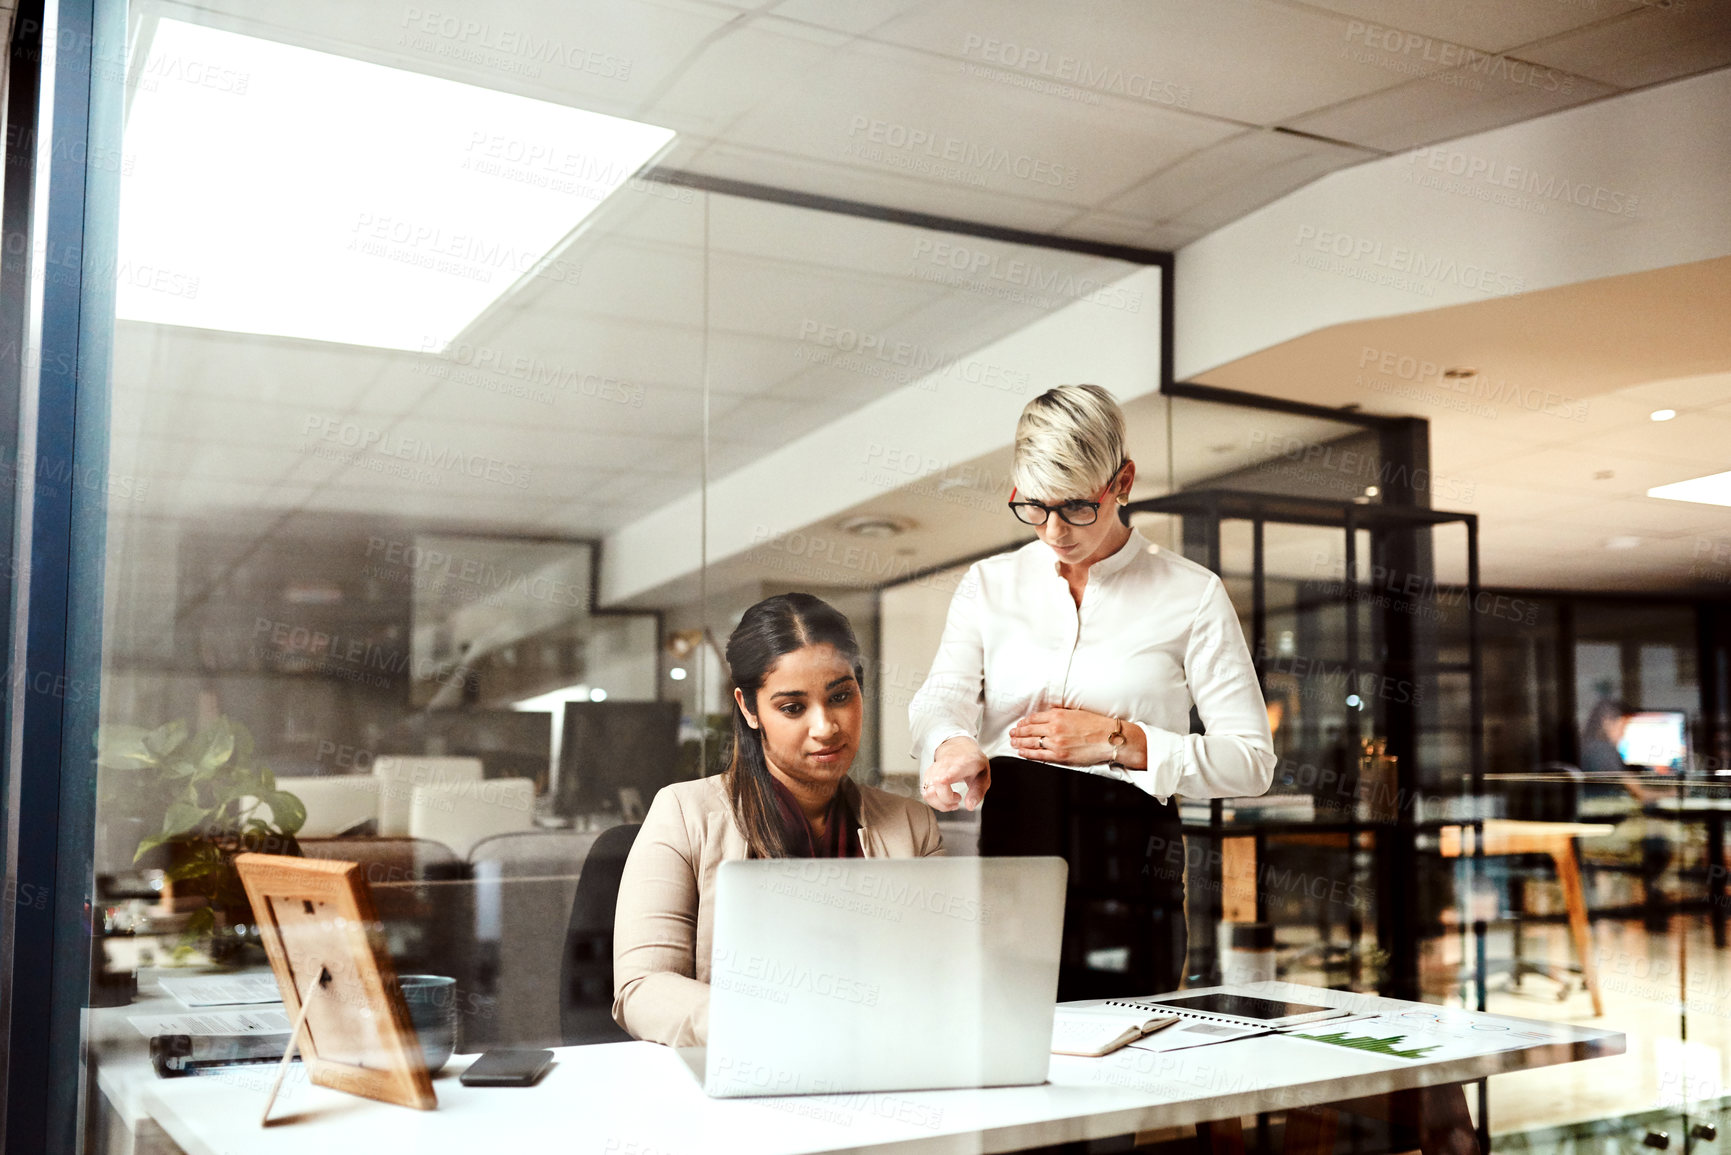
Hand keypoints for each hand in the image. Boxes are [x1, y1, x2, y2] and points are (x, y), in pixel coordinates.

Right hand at [922, 736, 989, 811]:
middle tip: (958, 800)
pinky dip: (935, 801)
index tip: (956, 795)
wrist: (958, 746)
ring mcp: (932, 771)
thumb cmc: (971, 760)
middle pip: (933, 790)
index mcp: (957, 765)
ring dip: (940, 804)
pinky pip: (926, 793)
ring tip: (952, 800)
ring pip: (927, 794)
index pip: (943, 778)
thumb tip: (970, 806)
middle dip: (946, 802)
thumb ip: (978, 792)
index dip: (946, 790)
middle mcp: (941, 767)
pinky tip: (945, 797)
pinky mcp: (927, 776)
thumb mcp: (983, 774)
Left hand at [1009, 708, 1140, 767]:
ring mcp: (1056, 743)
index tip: (1020, 724)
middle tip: (1012, 734)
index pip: (1034, 718)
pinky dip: (1027, 753)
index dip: (1024, 722)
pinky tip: (1021, 752)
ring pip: (1031, 742)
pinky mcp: (1059, 756)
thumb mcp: (1075, 712)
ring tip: (1013, 743)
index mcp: (1057, 715)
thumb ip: (1060, 713)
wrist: (1108, 738)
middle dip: (1018, 732)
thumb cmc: (1096, 724)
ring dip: (1019, 742)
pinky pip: (1039, 755)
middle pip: (1029, 730)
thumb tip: (1049, 714)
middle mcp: (1054, 728)